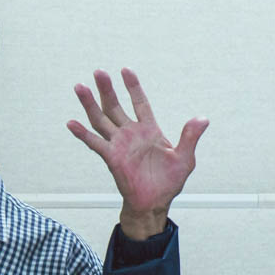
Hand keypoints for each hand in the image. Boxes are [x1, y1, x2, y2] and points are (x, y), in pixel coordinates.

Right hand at [66, 69, 208, 238]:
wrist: (155, 203)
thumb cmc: (169, 182)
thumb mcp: (185, 158)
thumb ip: (190, 137)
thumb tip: (203, 119)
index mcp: (149, 130)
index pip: (139, 103)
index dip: (133, 87)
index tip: (125, 70)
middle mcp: (131, 134)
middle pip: (115, 107)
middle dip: (107, 89)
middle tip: (98, 72)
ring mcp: (119, 145)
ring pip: (101, 120)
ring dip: (90, 104)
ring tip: (80, 87)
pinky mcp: (111, 158)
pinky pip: (95, 143)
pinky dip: (82, 134)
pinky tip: (72, 123)